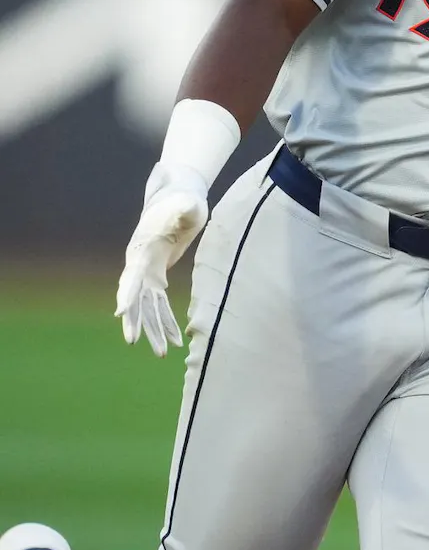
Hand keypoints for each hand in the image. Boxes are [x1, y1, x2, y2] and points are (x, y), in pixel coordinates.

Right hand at [115, 162, 208, 356]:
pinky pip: (158, 304)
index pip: (132, 275)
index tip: (120, 313)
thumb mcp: (187, 204)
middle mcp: (140, 264)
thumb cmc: (184, 200)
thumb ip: (184, 209)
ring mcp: (147, 271)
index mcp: (143, 249)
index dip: (126, 294)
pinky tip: (175, 340)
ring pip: (146, 306)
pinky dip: (165, 321)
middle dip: (135, 320)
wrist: (178, 196)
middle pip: (134, 297)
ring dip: (153, 329)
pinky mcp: (157, 276)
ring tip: (164, 353)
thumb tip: (187, 206)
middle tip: (134, 342)